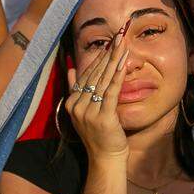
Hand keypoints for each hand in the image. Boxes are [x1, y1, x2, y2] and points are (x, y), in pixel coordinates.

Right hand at [66, 28, 129, 160]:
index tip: (109, 43)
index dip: (98, 58)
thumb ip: (75, 90)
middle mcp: (77, 106)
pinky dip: (117, 76)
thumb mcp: (83, 111)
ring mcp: (89, 112)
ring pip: (103, 80)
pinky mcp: (103, 117)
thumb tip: (70, 70)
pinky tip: (124, 63)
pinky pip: (111, 92)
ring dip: (114, 60)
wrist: (105, 158)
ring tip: (123, 44)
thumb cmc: (98, 135)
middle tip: (119, 35)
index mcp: (72, 103)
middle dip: (108, 53)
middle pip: (95, 74)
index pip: (86, 75)